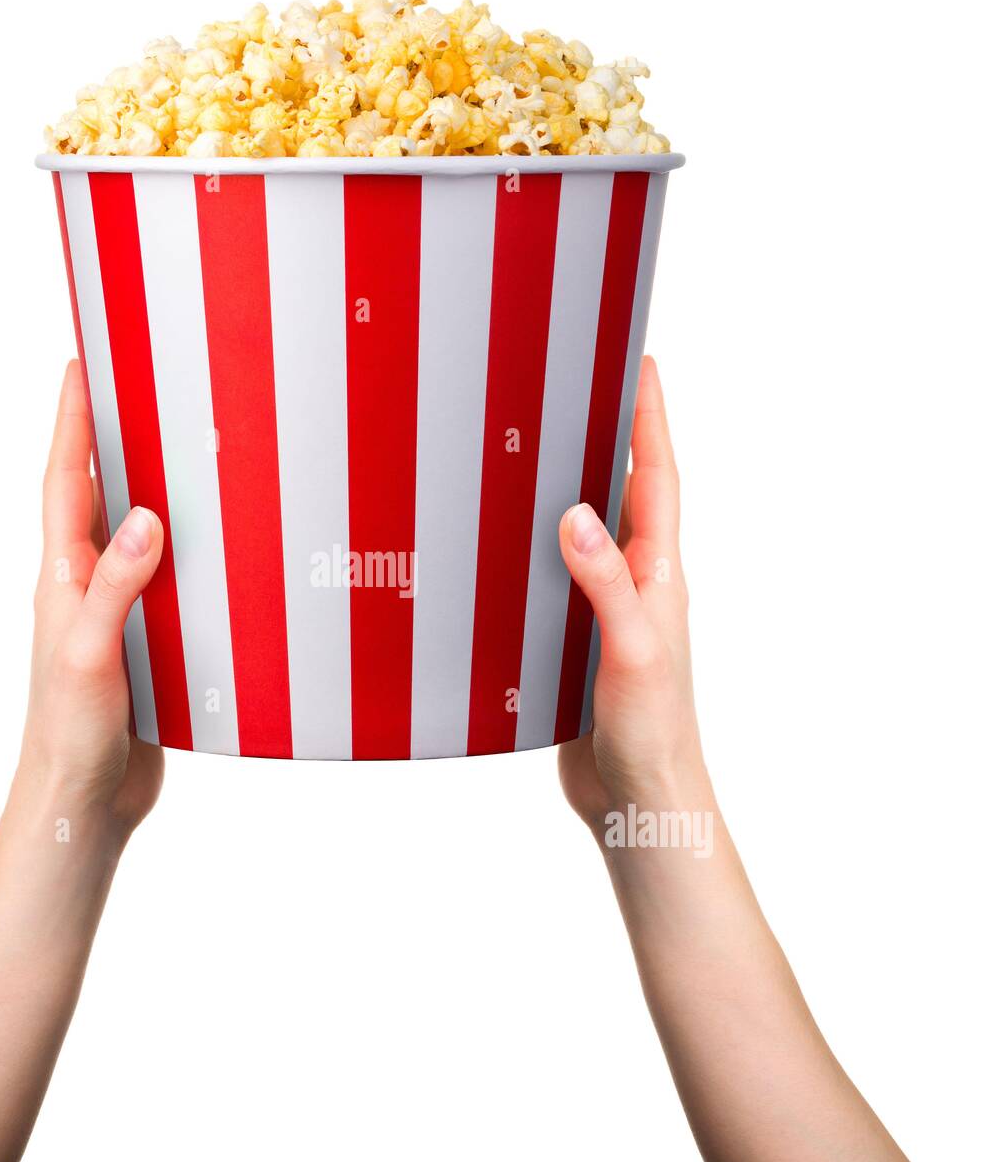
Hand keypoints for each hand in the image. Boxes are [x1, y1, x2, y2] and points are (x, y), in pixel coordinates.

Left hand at [18, 360, 164, 837]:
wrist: (84, 801)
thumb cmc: (70, 733)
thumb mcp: (89, 654)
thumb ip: (115, 587)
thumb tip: (146, 517)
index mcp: (63, 579)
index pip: (65, 482)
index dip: (72, 422)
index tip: (82, 365)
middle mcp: (86, 587)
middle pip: (99, 496)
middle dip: (114, 439)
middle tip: (143, 388)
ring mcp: (117, 615)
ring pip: (137, 537)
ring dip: (156, 491)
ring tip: (189, 450)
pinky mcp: (148, 644)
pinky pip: (170, 582)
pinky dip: (191, 554)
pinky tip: (223, 548)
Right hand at [557, 357, 707, 830]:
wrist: (638, 799)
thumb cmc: (651, 731)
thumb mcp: (630, 649)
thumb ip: (604, 582)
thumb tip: (576, 512)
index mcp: (658, 576)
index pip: (655, 479)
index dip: (648, 419)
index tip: (640, 362)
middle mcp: (635, 585)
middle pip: (621, 495)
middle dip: (607, 438)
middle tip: (578, 387)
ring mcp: (604, 614)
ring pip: (584, 536)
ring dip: (566, 490)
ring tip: (533, 450)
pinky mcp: (574, 644)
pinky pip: (554, 581)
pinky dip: (535, 552)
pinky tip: (503, 548)